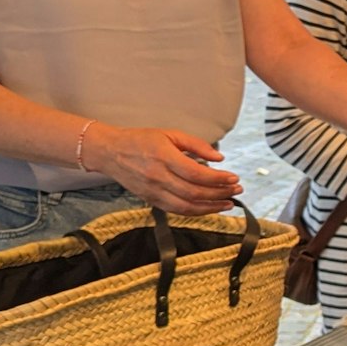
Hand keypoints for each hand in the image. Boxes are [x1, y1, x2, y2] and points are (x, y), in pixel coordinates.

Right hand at [90, 126, 240, 214]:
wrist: (110, 152)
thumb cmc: (141, 140)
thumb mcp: (169, 133)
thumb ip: (196, 145)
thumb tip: (219, 158)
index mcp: (163, 157)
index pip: (196, 173)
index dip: (218, 179)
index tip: (234, 178)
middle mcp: (157, 177)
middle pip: (194, 192)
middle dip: (219, 193)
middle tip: (237, 190)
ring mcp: (153, 191)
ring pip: (186, 206)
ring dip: (211, 207)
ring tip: (228, 203)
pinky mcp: (150, 200)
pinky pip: (176, 210)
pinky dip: (196, 212)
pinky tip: (209, 208)